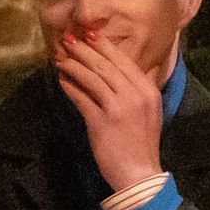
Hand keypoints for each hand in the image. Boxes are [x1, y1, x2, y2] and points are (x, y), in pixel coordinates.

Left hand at [54, 32, 163, 191]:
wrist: (138, 174)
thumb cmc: (141, 143)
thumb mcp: (149, 110)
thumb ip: (139, 88)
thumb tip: (123, 68)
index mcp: (148, 89)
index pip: (123, 60)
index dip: (103, 45)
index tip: (88, 34)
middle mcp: (135, 94)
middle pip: (104, 65)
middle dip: (83, 50)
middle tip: (67, 40)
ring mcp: (118, 107)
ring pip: (92, 78)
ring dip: (73, 65)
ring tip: (60, 57)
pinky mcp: (101, 121)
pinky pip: (81, 97)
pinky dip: (70, 87)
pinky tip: (62, 80)